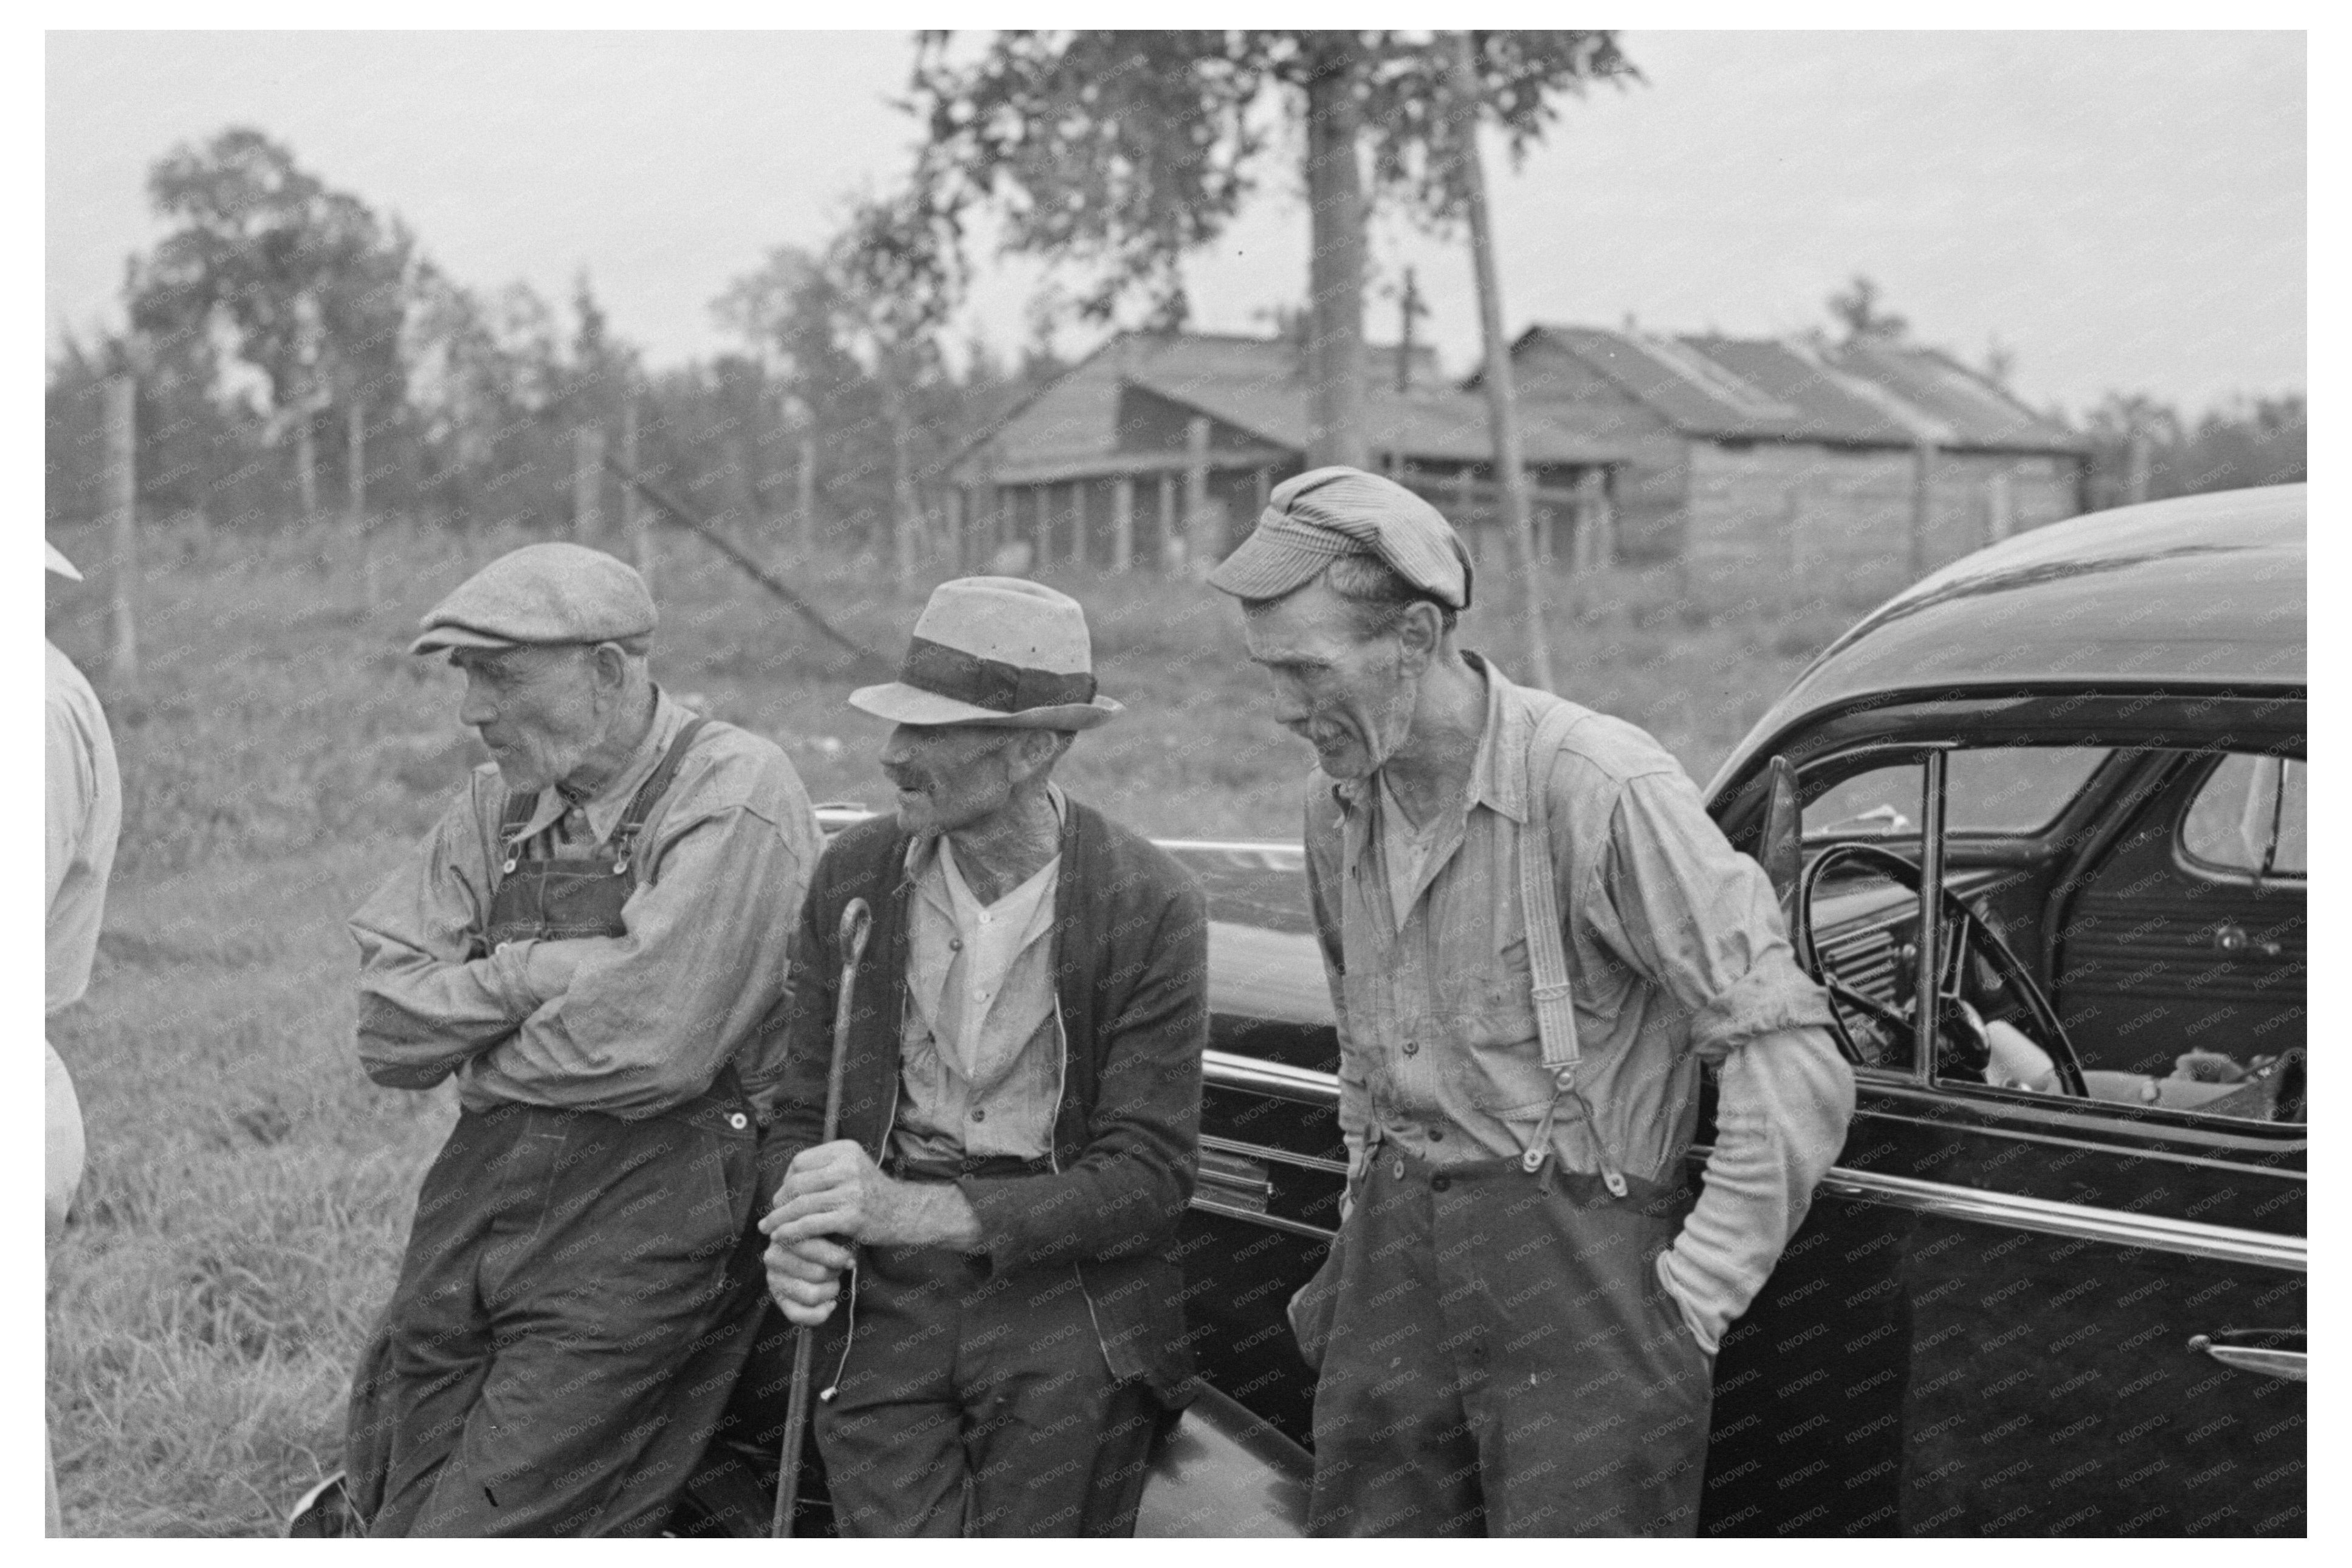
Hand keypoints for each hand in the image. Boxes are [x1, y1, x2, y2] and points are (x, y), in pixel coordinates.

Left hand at [760, 1140, 894, 1247]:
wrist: (903, 1212)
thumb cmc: (869, 1193)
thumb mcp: (851, 1168)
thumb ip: (822, 1170)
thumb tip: (784, 1184)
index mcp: (845, 1150)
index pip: (800, 1162)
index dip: (786, 1179)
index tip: (783, 1196)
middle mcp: (848, 1166)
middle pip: (797, 1183)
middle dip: (779, 1201)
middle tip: (771, 1216)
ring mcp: (851, 1191)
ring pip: (801, 1205)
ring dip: (779, 1219)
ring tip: (767, 1229)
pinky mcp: (851, 1217)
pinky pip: (810, 1224)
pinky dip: (791, 1232)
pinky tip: (780, 1237)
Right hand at [763, 1233, 855, 1325]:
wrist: (807, 1247)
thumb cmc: (823, 1235)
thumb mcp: (827, 1227)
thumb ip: (835, 1236)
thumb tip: (849, 1263)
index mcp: (785, 1233)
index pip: (815, 1250)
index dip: (839, 1257)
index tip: (849, 1259)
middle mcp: (773, 1257)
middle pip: (819, 1274)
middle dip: (836, 1272)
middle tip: (839, 1267)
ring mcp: (772, 1279)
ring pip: (812, 1295)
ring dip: (831, 1290)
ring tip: (834, 1281)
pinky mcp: (777, 1298)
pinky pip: (798, 1315)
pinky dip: (821, 1313)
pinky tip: (831, 1303)